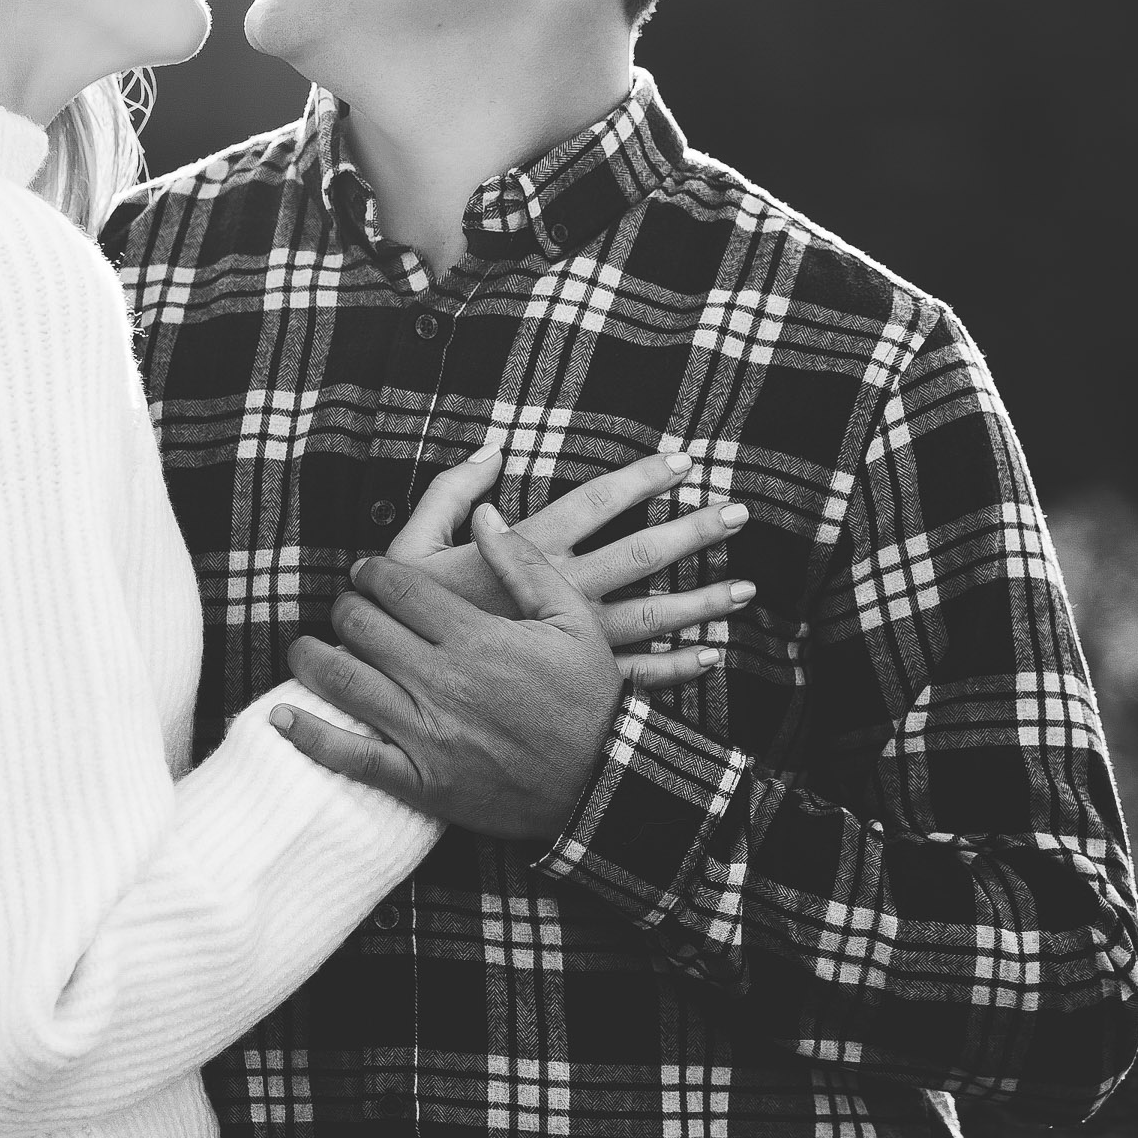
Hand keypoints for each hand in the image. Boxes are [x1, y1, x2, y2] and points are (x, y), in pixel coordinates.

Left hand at [278, 504, 624, 840]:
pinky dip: (307, 735)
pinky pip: (348, 756)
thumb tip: (485, 515)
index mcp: (474, 635)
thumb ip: (525, 564)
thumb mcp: (572, 620)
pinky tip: (280, 716)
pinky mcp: (418, 780)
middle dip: (346, 607)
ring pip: (342, 680)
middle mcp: (441, 679)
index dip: (372, 573)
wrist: (601, 783)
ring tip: (304, 648)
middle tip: (348, 607)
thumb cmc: (589, 698)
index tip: (369, 574)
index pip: (395, 586)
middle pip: (360, 625)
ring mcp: (424, 732)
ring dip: (310, 657)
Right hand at [388, 445, 751, 685]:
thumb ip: (449, 492)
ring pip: (651, 618)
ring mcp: (570, 642)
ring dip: (702, 602)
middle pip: (641, 556)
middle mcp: (558, 594)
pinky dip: (677, 668)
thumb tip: (493, 448)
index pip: (595, 504)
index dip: (641, 479)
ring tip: (745, 588)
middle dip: (693, 532)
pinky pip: (636, 677)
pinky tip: (710, 655)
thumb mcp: (410, 547)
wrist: (392, 689)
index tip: (683, 461)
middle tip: (739, 513)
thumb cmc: (399, 616)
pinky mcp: (571, 684)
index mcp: (523, 553)